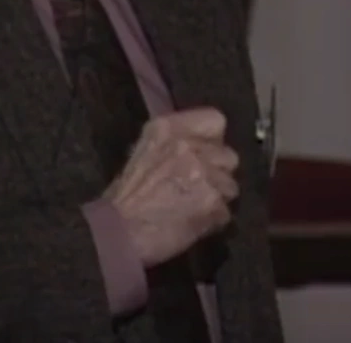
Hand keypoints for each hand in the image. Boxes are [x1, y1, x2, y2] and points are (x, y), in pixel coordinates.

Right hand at [105, 108, 238, 267]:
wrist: (119, 232)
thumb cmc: (127, 195)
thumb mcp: (145, 150)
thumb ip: (176, 142)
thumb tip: (204, 146)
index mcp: (168, 127)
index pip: (215, 119)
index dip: (214, 140)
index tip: (205, 153)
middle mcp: (188, 145)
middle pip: (229, 156)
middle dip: (218, 173)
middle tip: (198, 187)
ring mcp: (203, 173)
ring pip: (231, 186)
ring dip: (217, 199)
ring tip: (193, 207)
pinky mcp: (212, 202)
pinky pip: (226, 212)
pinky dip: (213, 221)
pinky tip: (194, 223)